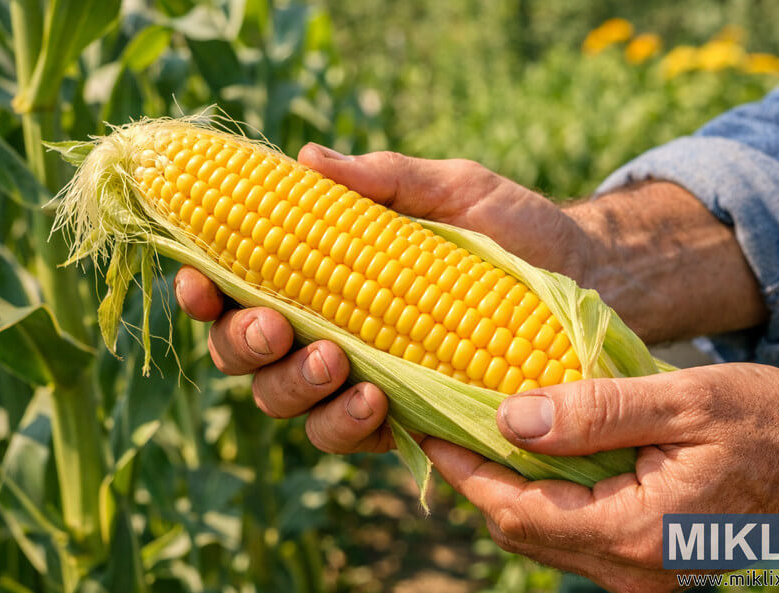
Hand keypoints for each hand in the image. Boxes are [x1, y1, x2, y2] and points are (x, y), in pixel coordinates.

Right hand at [175, 144, 593, 452]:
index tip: (198, 280)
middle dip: (245, 345)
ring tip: (339, 362)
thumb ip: (384, 180)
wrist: (581, 277)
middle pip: (246, 355)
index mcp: (324, 274)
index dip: (205, 291)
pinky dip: (349, 424)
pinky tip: (377, 402)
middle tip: (277, 326)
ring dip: (295, 388)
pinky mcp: (400, 417)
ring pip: (287, 403)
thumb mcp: (452, 189)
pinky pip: (350, 436)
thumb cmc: (511, 229)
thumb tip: (305, 160)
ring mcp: (359, 379)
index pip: (240, 287)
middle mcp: (327, 329)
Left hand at [420, 363, 778, 592]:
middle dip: (476, 478)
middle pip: (520, 528)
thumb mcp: (681, 402)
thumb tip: (510, 418)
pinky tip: (539, 453)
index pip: (516, 509)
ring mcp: (640, 570)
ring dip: (507, 486)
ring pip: (543, 533)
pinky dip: (544, 494)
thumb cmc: (767, 423)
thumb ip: (595, 412)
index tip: (427, 426)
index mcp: (636, 530)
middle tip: (447, 423)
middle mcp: (631, 566)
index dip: (464, 469)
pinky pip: (573, 531)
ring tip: (481, 432)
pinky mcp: (647, 558)